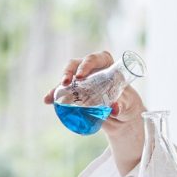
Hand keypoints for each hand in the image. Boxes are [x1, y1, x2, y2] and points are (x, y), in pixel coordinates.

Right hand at [44, 50, 145, 174]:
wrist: (122, 118)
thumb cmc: (128, 104)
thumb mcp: (128, 104)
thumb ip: (122, 105)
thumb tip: (114, 109)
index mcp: (108, 67)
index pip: (96, 58)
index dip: (87, 63)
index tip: (81, 75)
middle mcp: (92, 71)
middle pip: (77, 65)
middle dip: (68, 72)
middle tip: (66, 83)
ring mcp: (82, 81)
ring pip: (67, 78)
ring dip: (58, 85)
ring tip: (52, 96)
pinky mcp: (76, 93)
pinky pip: (63, 92)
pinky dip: (55, 96)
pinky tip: (47, 100)